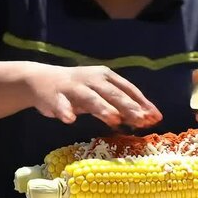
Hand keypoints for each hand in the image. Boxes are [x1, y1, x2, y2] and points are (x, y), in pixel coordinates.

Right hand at [25, 63, 161, 127]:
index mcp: (106, 76)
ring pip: (90, 98)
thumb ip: (121, 105)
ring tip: (114, 119)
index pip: (128, 89)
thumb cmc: (79, 89)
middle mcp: (92, 79)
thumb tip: (146, 119)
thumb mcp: (101, 94)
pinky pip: (60, 105)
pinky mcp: (55, 97)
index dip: (142, 103)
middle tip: (142, 120)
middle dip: (129, 107)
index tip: (156, 117)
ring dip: (102, 108)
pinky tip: (70, 119)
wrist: (41, 80)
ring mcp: (73, 87)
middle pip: (113, 94)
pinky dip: (65, 111)